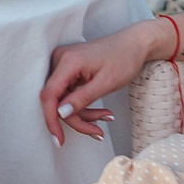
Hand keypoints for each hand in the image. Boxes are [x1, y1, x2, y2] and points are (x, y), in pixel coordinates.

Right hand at [38, 25, 159, 145]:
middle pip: (57, 100)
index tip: (58, 140)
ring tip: (106, 118)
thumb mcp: (106, 83)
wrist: (134, 44)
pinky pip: (69, 94)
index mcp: (68, 61)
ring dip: (83, 114)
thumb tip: (60, 114)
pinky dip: (83, 106)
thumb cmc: (124, 59)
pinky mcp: (68, 69)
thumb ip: (81, 99)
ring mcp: (63, 64)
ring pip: (64, 100)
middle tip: (97, 132)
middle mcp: (60, 60)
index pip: (49, 95)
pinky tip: (101, 113)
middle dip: (77, 119)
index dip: (52, 120)